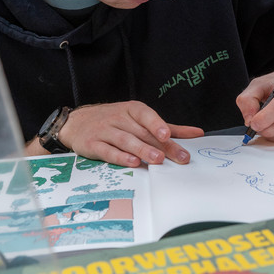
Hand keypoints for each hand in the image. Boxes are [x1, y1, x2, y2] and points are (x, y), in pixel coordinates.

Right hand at [57, 102, 203, 166]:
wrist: (76, 122)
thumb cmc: (113, 120)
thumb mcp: (139, 119)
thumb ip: (169, 127)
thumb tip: (197, 133)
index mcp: (132, 110)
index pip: (147, 115)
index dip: (157, 124)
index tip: (168, 134)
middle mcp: (119, 118)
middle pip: (142, 133)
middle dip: (162, 145)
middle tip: (179, 157)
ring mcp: (105, 131)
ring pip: (126, 140)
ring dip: (143, 150)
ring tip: (157, 160)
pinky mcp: (94, 145)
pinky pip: (108, 151)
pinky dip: (120, 157)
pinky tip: (133, 163)